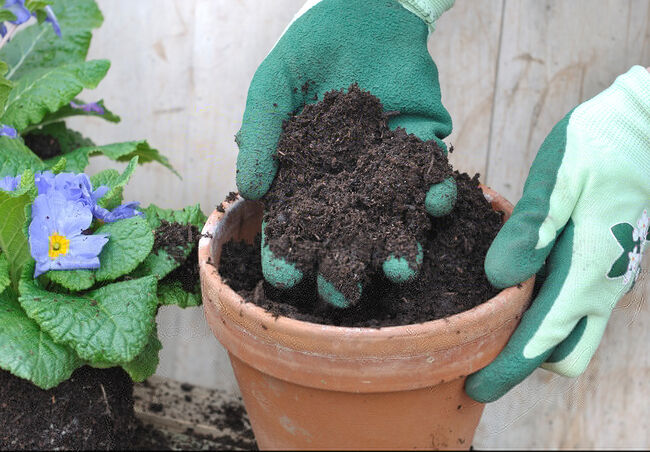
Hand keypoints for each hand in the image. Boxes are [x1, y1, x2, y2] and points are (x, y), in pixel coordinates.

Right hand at [236, 0, 455, 305]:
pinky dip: (436, 192)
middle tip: (342, 292)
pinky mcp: (420, 150)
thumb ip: (259, 131)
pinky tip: (436, 201)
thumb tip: (250, 188)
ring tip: (401, 267)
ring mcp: (384, 171)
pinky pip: (431, 179)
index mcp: (304, 177)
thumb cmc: (312, 46)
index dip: (286, 253)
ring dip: (399, 248)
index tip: (285, 275)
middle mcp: (345, 184)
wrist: (367, 9)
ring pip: (391, 222)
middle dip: (343, 270)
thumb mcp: (274, 84)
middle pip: (343, 239)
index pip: (292, 227)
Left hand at [465, 66, 649, 401]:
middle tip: (478, 345)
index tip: (474, 387)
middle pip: (563, 352)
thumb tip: (501, 281)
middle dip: (524, 359)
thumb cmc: (602, 143)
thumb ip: (530, 231)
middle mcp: (602, 283)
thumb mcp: (558, 179)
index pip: (542, 339)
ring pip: (572, 330)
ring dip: (535, 335)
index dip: (506, 369)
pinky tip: (516, 285)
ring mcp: (608, 274)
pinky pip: (576, 304)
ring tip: (488, 318)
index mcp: (588, 270)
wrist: (646, 123)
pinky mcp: (606, 260)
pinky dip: (546, 310)